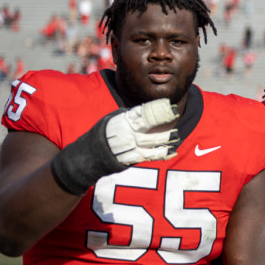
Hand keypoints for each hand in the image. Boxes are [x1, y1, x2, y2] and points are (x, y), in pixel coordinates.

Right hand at [51, 98, 180, 194]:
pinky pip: (148, 156)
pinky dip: (160, 154)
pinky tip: (171, 152)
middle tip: (177, 116)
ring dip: (165, 139)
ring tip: (176, 136)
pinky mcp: (129, 159)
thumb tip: (146, 110)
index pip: (142, 112)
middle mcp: (125, 132)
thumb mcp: (112, 120)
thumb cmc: (103, 135)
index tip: (170, 106)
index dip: (157, 108)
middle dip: (164, 121)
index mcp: (121, 120)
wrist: (87, 156)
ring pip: (150, 141)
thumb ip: (129, 116)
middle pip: (148, 125)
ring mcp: (127, 146)